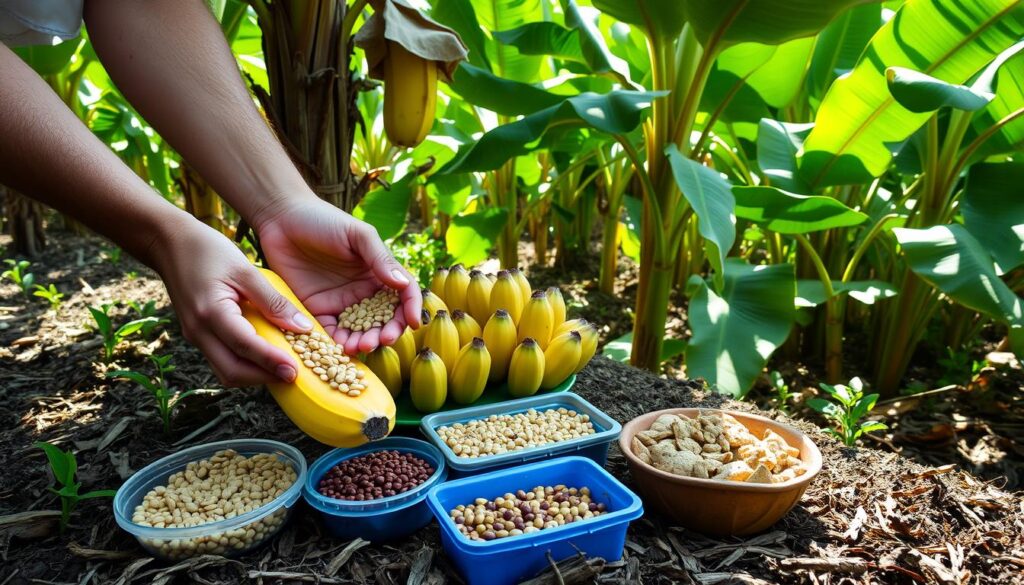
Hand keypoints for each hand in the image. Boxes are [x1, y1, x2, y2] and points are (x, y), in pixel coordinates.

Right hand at [154, 217, 312, 386]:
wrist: (169, 243)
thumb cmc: (207, 250)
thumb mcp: (245, 270)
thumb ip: (273, 301)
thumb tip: (302, 327)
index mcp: (211, 312)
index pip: (245, 347)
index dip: (271, 362)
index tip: (295, 372)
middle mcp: (199, 331)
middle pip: (232, 371)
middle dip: (263, 378)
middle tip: (293, 376)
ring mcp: (195, 335)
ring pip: (225, 371)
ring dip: (253, 376)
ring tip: (281, 369)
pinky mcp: (198, 335)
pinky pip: (221, 359)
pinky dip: (244, 364)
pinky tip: (264, 356)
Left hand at [254, 195, 422, 353]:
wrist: (281, 219)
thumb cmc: (323, 219)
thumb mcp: (358, 234)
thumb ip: (380, 258)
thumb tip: (403, 284)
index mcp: (379, 273)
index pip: (403, 295)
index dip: (411, 309)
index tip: (414, 323)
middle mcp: (364, 292)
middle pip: (384, 320)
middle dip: (386, 333)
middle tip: (382, 339)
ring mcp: (341, 304)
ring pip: (359, 332)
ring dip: (363, 343)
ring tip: (360, 347)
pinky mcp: (316, 311)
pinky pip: (330, 333)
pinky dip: (336, 344)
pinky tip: (338, 349)